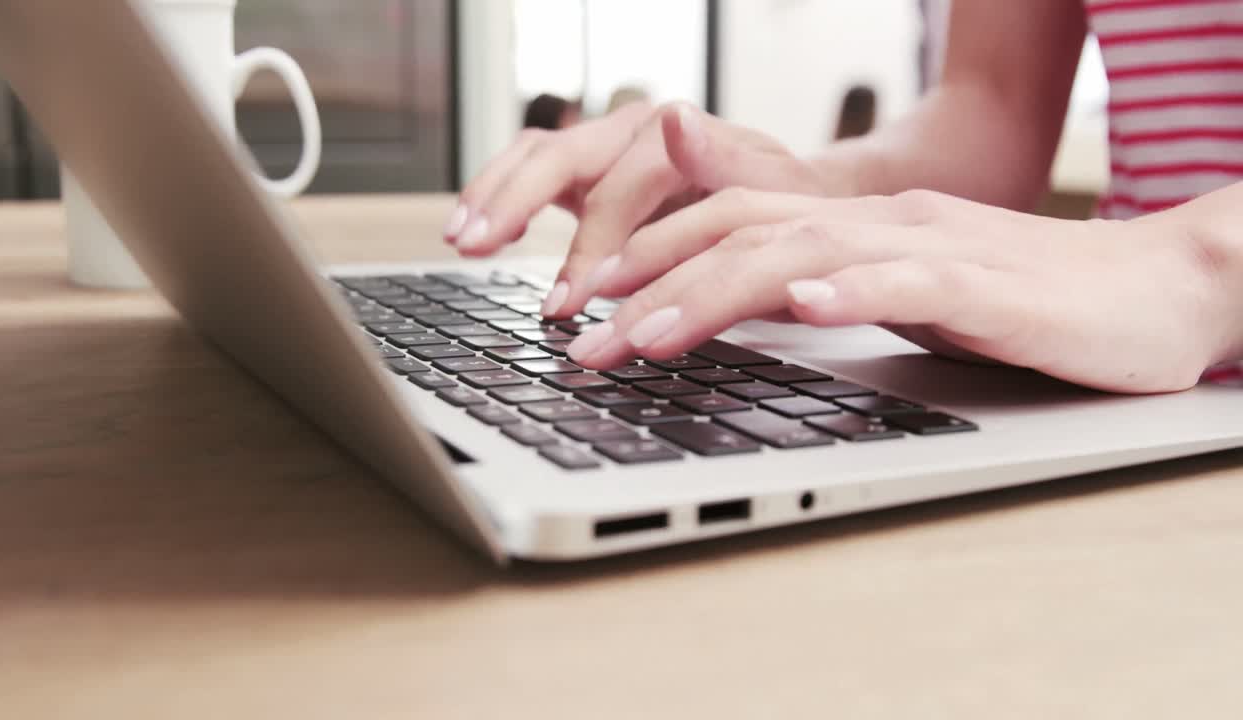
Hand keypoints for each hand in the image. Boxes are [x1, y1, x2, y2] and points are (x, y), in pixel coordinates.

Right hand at [444, 102, 851, 318]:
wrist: (786, 197)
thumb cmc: (780, 202)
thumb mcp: (771, 188)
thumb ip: (723, 159)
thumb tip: (677, 119)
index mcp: (673, 134)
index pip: (616, 189)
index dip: (588, 247)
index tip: (568, 302)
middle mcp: (631, 130)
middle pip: (559, 157)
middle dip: (514, 203)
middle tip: (478, 248)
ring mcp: (605, 147)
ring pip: (534, 156)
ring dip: (493, 194)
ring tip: (462, 239)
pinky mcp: (588, 171)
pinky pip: (533, 173)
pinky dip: (500, 197)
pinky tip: (476, 233)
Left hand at [564, 188, 1228, 393]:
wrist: (1156, 287)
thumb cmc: (1026, 300)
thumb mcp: (903, 288)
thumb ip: (829, 287)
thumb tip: (748, 307)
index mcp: (855, 224)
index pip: (731, 222)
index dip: (651, 254)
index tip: (587, 301)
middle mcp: (881, 223)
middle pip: (743, 233)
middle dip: (651, 284)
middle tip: (583, 339)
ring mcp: (934, 247)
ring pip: (805, 252)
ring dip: (717, 293)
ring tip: (648, 333)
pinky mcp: (990, 285)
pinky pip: (913, 280)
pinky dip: (853, 290)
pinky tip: (806, 305)